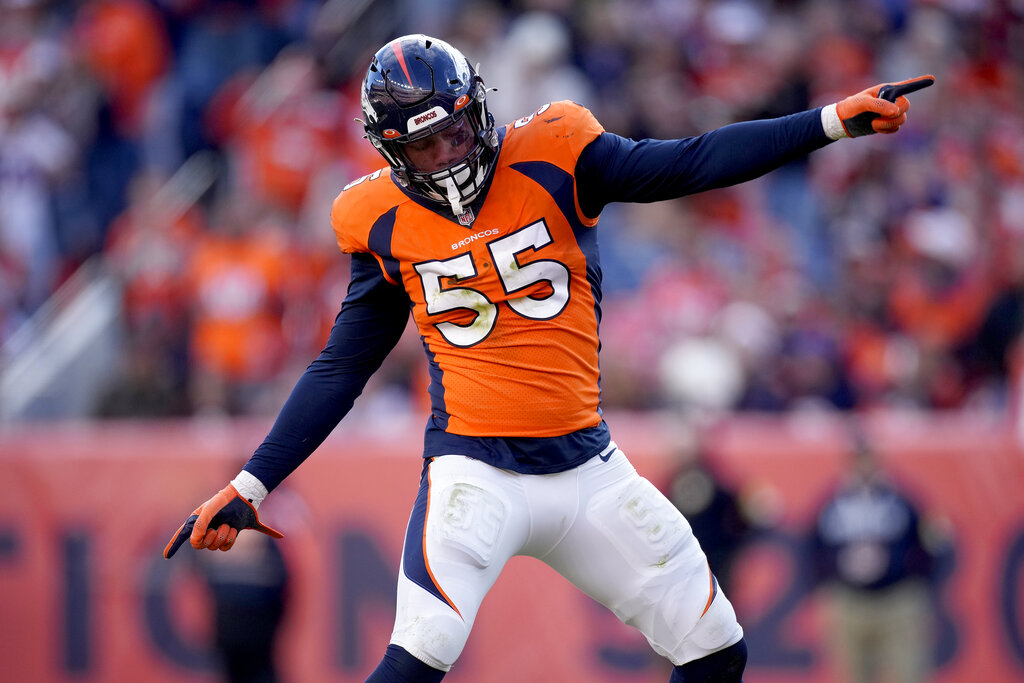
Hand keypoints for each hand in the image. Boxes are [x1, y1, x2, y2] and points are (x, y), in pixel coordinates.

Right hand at [163, 484, 282, 557]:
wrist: (244, 498)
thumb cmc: (224, 501)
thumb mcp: (209, 510)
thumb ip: (199, 525)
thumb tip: (195, 542)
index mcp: (196, 521)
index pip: (181, 535)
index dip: (173, 545)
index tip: (166, 555)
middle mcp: (205, 528)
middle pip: (200, 545)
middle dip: (210, 539)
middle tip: (216, 529)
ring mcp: (217, 532)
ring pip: (214, 547)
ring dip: (222, 537)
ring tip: (228, 525)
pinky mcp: (228, 535)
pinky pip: (225, 547)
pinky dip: (230, 540)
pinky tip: (234, 529)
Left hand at [835, 75, 934, 136]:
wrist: (842, 123)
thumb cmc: (850, 108)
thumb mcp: (862, 103)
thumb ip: (879, 105)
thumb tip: (896, 111)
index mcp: (886, 90)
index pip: (905, 86)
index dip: (919, 82)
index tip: (932, 79)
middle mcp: (890, 100)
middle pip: (906, 106)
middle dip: (896, 113)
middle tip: (879, 117)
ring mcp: (889, 113)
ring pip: (902, 119)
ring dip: (889, 123)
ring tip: (873, 123)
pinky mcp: (886, 124)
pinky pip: (895, 128)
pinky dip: (887, 130)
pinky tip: (874, 127)